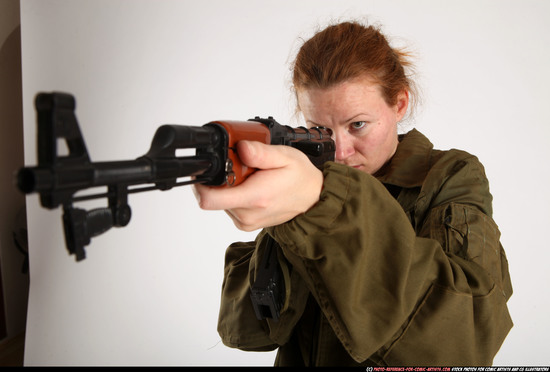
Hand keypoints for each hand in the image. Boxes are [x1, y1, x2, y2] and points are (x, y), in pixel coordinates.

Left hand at [193, 140, 323, 230]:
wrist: (314, 198)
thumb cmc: (300, 177)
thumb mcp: (285, 157)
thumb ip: (261, 153)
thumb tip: (241, 147)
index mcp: (254, 198)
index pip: (209, 199)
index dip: (201, 183)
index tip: (208, 168)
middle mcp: (247, 215)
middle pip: (213, 196)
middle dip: (221, 178)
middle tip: (242, 167)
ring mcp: (246, 221)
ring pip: (220, 200)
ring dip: (230, 187)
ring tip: (251, 177)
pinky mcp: (246, 224)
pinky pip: (229, 206)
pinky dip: (236, 194)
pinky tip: (252, 186)